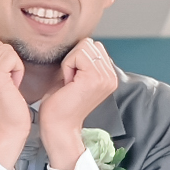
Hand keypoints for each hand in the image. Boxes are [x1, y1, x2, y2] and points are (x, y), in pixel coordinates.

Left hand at [34, 36, 119, 169]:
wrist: (58, 127)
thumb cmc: (60, 104)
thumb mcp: (74, 77)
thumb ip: (82, 61)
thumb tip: (80, 42)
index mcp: (109, 76)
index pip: (93, 46)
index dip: (76, 58)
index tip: (72, 80)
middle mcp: (111, 76)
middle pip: (89, 43)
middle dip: (74, 58)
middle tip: (70, 82)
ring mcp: (105, 77)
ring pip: (83, 46)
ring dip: (70, 62)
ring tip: (69, 83)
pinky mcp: (95, 78)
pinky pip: (77, 54)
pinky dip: (67, 66)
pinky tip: (68, 84)